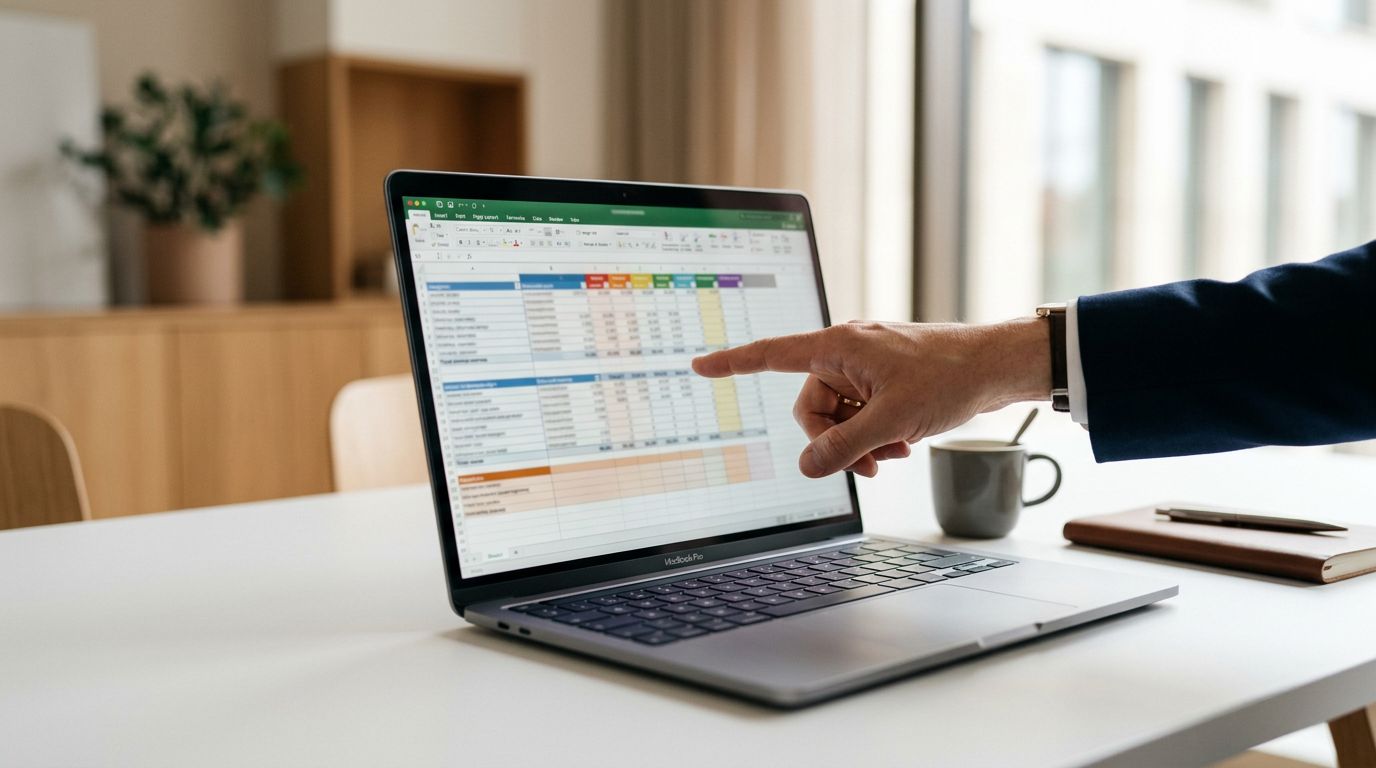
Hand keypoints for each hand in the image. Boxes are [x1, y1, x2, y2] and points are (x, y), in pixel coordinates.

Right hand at [691, 319, 1050, 477]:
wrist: (995, 368)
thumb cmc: (948, 377)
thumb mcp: (891, 421)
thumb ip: (844, 447)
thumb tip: (807, 468)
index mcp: (838, 346)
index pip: (771, 354)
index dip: (733, 363)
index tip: (701, 366)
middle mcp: (845, 350)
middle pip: (810, 405)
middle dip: (835, 439)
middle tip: (868, 462)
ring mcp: (864, 364)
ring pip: (838, 414)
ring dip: (859, 441)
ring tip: (893, 452)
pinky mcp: (882, 377)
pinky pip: (859, 411)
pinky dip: (874, 432)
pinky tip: (900, 444)